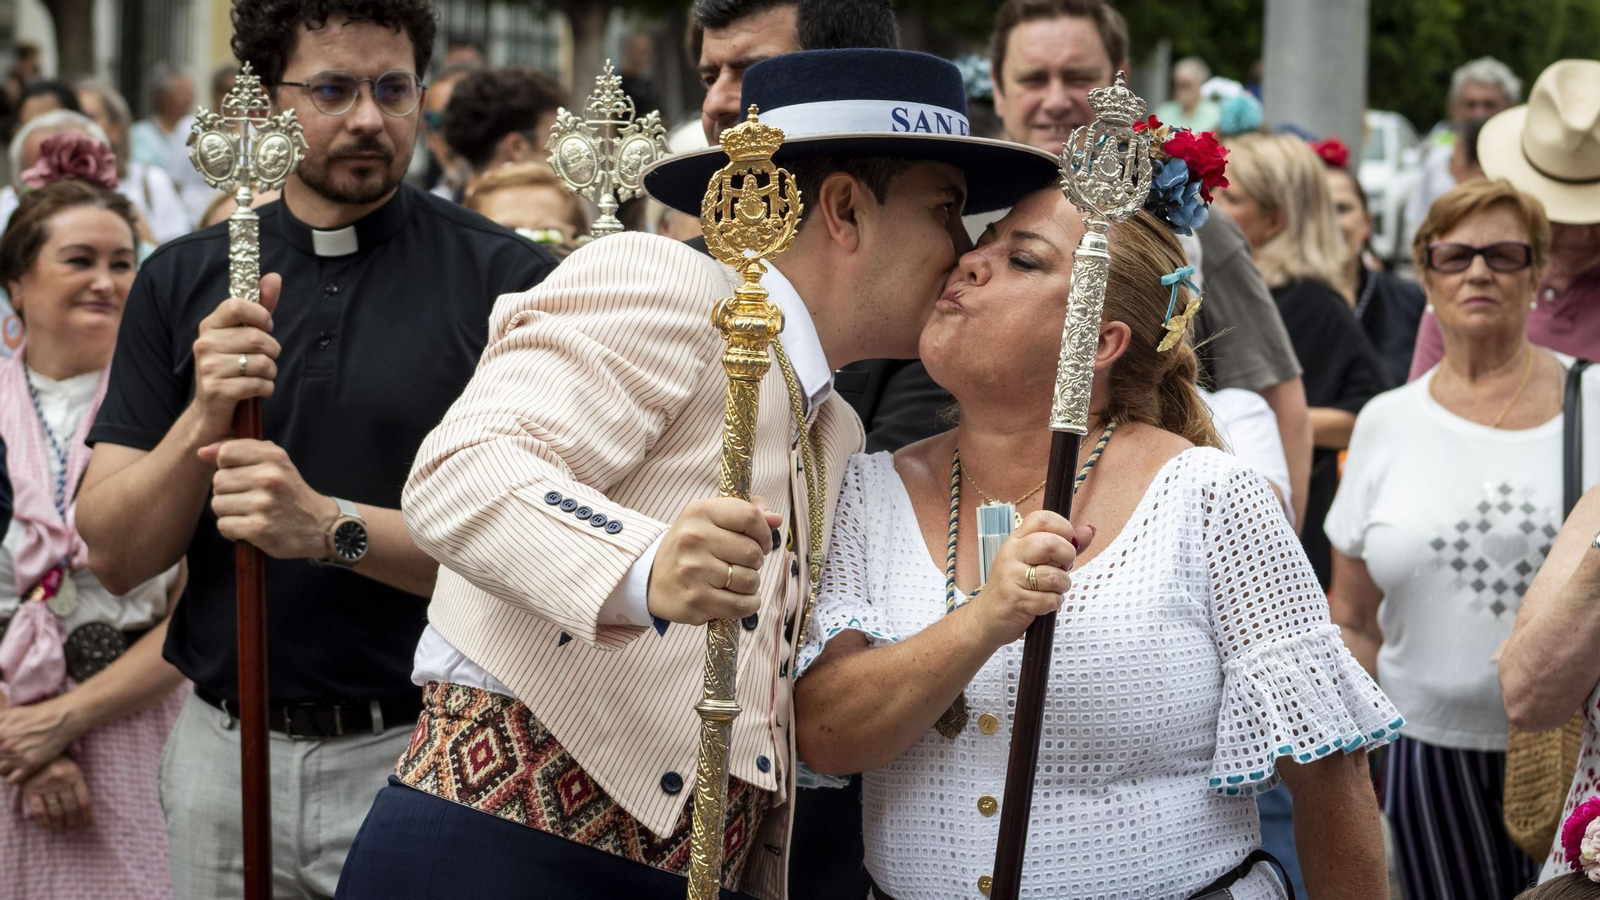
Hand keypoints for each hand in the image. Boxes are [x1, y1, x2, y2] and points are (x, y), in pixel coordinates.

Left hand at [0, 699, 77, 783]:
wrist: (59, 719)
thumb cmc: (34, 714)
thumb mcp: (9, 714)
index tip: (1, 751)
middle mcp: (5, 746)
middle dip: (0, 758)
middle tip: (8, 754)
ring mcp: (17, 756)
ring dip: (2, 768)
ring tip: (10, 762)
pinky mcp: (30, 764)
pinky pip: (12, 779)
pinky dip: (12, 777)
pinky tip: (17, 770)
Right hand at [21, 756, 92, 830]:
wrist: (36, 755)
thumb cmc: (60, 765)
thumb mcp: (74, 771)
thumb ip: (79, 787)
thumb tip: (85, 811)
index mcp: (75, 776)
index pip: (84, 801)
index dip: (87, 816)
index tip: (88, 825)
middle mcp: (62, 782)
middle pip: (71, 808)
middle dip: (73, 822)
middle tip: (74, 829)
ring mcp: (46, 786)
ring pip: (56, 812)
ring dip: (60, 824)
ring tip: (63, 829)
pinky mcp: (32, 790)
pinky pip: (39, 811)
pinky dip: (44, 822)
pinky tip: (48, 827)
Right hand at [189, 273, 281, 438]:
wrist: (211, 411)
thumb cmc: (232, 368)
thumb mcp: (243, 335)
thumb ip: (260, 307)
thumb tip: (274, 277)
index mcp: (209, 325)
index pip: (236, 305)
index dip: (260, 316)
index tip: (267, 327)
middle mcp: (203, 343)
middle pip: (258, 338)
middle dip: (273, 351)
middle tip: (266, 359)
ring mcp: (208, 368)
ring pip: (263, 363)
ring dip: (271, 373)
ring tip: (260, 377)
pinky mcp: (217, 390)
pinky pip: (259, 384)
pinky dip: (266, 389)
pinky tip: (256, 391)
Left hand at [199, 439, 335, 558]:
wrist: (320, 526)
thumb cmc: (289, 493)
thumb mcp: (275, 463)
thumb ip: (240, 451)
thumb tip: (202, 452)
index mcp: (274, 457)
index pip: (226, 453)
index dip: (227, 466)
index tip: (242, 475)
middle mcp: (269, 477)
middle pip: (218, 481)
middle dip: (228, 492)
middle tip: (249, 498)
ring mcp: (264, 503)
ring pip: (218, 504)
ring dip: (230, 512)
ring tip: (250, 513)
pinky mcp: (259, 528)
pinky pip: (224, 525)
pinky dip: (233, 530)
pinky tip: (250, 527)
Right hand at [647, 496, 782, 624]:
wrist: (650, 579)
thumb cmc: (689, 547)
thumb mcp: (709, 519)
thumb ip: (745, 512)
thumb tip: (776, 519)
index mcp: (699, 512)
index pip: (750, 517)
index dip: (764, 532)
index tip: (761, 542)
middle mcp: (694, 539)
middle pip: (753, 552)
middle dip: (755, 561)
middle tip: (741, 563)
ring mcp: (693, 571)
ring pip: (750, 580)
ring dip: (751, 584)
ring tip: (735, 581)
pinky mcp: (696, 600)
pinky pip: (742, 605)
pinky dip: (749, 604)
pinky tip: (738, 598)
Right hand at [968, 511, 1094, 648]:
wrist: (986, 618)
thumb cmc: (1015, 587)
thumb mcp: (1035, 562)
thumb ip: (1064, 546)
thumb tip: (1089, 531)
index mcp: (1016, 540)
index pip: (1042, 518)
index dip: (1064, 527)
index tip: (1067, 542)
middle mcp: (1011, 554)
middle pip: (1050, 543)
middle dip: (1067, 557)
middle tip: (1063, 566)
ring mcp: (1010, 576)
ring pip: (1054, 575)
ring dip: (1062, 586)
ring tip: (1052, 590)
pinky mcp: (1015, 600)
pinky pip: (1049, 600)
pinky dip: (1053, 604)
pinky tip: (1042, 604)